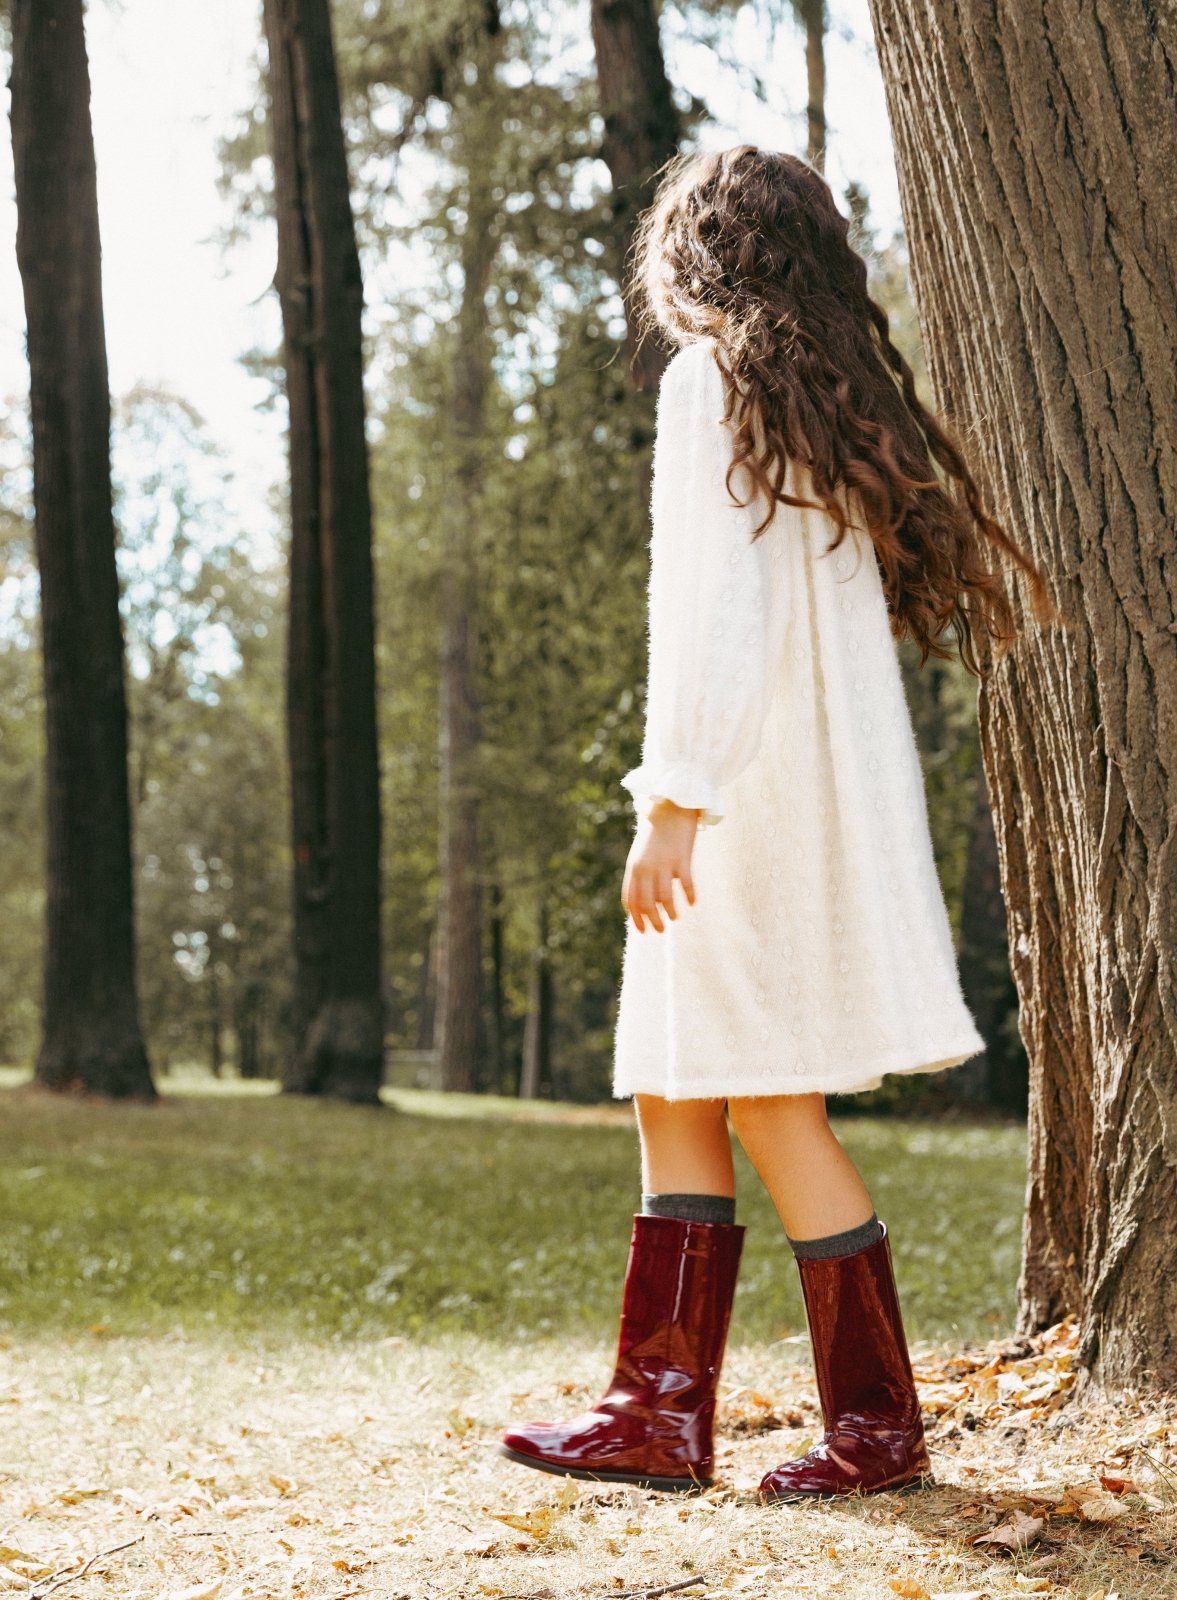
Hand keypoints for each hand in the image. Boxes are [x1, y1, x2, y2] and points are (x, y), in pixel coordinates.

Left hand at [621, 799, 698, 932]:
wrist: (672, 806)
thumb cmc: (657, 831)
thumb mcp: (642, 852)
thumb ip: (641, 874)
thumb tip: (648, 900)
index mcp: (634, 867)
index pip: (631, 900)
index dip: (636, 918)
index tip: (643, 931)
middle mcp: (646, 868)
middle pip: (647, 903)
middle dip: (653, 921)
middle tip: (661, 930)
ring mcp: (664, 864)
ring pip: (665, 899)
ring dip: (670, 912)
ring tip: (675, 917)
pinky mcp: (682, 859)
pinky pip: (686, 885)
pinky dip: (689, 896)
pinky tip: (692, 903)